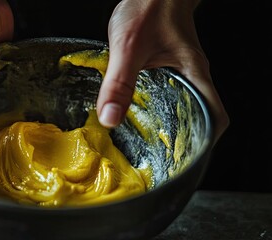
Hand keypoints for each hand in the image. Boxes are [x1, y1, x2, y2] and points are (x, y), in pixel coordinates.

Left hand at [96, 0, 228, 143]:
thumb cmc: (149, 6)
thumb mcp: (128, 47)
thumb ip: (119, 83)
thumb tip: (110, 119)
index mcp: (194, 73)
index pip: (216, 116)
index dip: (205, 141)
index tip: (187, 156)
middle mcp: (193, 74)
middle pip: (199, 115)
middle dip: (182, 137)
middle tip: (160, 154)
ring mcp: (183, 70)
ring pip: (183, 103)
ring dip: (168, 121)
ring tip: (148, 139)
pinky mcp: (170, 64)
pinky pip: (168, 91)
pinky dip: (156, 104)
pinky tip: (138, 109)